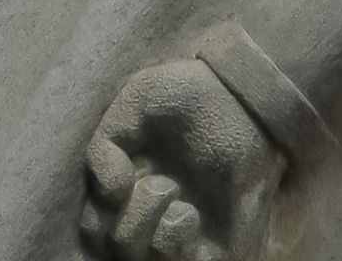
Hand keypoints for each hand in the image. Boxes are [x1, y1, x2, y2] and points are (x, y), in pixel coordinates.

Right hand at [80, 59, 284, 260]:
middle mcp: (152, 214)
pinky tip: (187, 214)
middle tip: (156, 180)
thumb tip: (109, 193)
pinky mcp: (211, 249)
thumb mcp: (136, 102)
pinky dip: (169, 242)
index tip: (128, 170)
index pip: (94, 222)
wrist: (247, 99)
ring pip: (134, 259)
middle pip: (106, 245)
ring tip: (172, 190)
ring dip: (142, 224)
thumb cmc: (193, 96)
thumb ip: (105, 144)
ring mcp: (180, 234)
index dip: (101, 202)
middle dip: (122, 213)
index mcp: (130, 186)